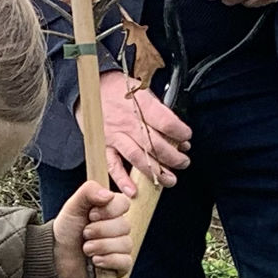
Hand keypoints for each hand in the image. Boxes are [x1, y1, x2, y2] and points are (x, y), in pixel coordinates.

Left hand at [47, 181, 132, 277]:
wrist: (56, 256)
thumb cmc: (67, 230)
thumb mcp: (73, 205)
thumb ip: (89, 191)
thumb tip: (109, 195)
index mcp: (111, 211)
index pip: (124, 204)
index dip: (108, 211)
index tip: (91, 215)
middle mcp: (119, 228)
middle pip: (125, 225)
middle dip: (99, 231)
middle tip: (84, 234)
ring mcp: (121, 247)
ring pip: (125, 244)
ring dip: (100, 246)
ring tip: (85, 249)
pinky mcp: (120, 266)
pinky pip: (125, 262)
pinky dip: (108, 261)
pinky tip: (95, 261)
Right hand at [99, 71, 190, 190]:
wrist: (91, 86)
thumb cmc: (119, 89)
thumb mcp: (143, 90)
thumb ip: (159, 111)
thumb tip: (176, 132)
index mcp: (141, 105)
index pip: (166, 123)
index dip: (180, 133)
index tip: (186, 138)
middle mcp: (128, 122)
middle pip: (155, 145)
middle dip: (173, 158)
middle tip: (183, 162)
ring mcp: (115, 136)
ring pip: (138, 158)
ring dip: (156, 171)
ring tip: (170, 179)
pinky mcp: (104, 146)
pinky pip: (113, 165)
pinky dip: (123, 180)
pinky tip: (134, 191)